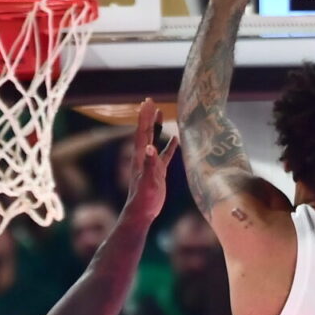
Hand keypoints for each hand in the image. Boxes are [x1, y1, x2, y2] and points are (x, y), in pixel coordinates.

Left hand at [125, 99, 173, 221]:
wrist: (142, 212)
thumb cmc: (143, 198)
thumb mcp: (148, 181)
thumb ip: (150, 164)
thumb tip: (150, 147)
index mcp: (140, 156)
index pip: (142, 131)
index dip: (144, 116)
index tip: (147, 102)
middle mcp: (144, 156)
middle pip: (146, 132)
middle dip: (148, 116)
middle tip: (150, 101)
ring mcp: (151, 163)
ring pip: (154, 140)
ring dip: (156, 127)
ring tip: (159, 113)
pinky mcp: (158, 171)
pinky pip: (165, 154)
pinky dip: (169, 145)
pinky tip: (175, 138)